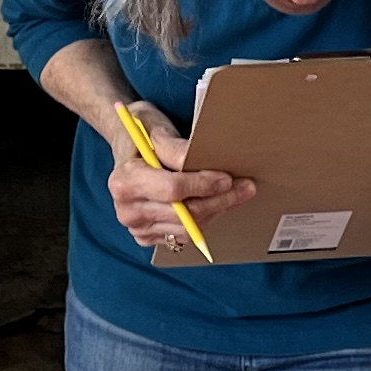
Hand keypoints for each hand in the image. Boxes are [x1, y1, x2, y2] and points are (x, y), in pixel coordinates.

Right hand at [108, 112, 256, 254]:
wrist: (128, 148)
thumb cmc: (143, 136)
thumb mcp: (156, 132)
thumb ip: (176, 149)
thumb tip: (201, 166)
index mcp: (124, 182)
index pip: (172, 190)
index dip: (202, 185)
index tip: (226, 179)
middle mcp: (127, 210)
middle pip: (184, 213)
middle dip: (219, 200)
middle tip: (246, 187)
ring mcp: (137, 228)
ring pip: (188, 229)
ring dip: (217, 211)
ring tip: (236, 194)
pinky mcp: (148, 238)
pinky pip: (184, 237)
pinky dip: (205, 220)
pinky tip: (217, 205)